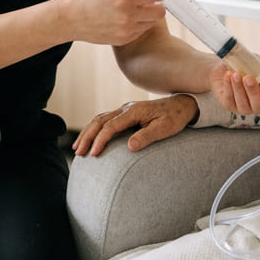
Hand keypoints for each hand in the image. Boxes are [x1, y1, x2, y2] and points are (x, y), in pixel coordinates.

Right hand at [60, 0, 184, 46]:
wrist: (66, 20)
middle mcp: (128, 16)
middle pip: (160, 11)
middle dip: (159, 2)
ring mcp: (126, 30)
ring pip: (151, 22)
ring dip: (149, 13)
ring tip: (131, 5)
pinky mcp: (122, 40)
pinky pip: (140, 31)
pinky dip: (139, 23)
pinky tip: (124, 16)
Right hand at [72, 93, 197, 156]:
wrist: (181, 105)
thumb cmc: (174, 118)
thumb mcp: (165, 128)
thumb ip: (147, 137)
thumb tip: (130, 147)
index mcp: (134, 111)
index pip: (111, 126)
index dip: (101, 140)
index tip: (93, 154)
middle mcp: (126, 108)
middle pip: (100, 120)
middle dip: (87, 136)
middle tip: (78, 152)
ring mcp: (125, 109)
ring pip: (100, 119)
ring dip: (87, 132)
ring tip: (77, 147)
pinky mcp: (125, 113)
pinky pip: (105, 119)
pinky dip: (94, 129)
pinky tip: (90, 139)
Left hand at [209, 59, 259, 115]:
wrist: (227, 65)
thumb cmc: (247, 67)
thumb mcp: (259, 66)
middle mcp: (255, 105)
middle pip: (257, 105)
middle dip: (252, 91)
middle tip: (248, 77)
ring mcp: (242, 107)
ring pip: (242, 102)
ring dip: (239, 88)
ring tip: (236, 74)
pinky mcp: (228, 105)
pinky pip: (229, 98)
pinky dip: (228, 86)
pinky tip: (228, 76)